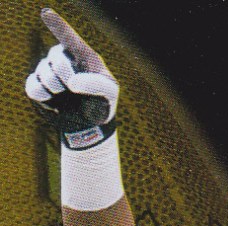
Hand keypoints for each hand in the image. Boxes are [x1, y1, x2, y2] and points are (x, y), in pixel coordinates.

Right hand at [25, 9, 117, 138]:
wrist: (89, 125)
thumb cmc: (102, 103)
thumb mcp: (108, 93)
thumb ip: (94, 84)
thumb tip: (71, 82)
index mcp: (82, 55)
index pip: (69, 37)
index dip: (57, 25)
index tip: (46, 13)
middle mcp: (64, 59)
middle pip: (57, 58)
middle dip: (64, 73)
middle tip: (72, 87)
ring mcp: (50, 73)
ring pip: (44, 73)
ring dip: (55, 87)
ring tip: (66, 95)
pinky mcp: (39, 88)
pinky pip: (33, 87)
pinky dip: (43, 96)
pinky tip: (54, 103)